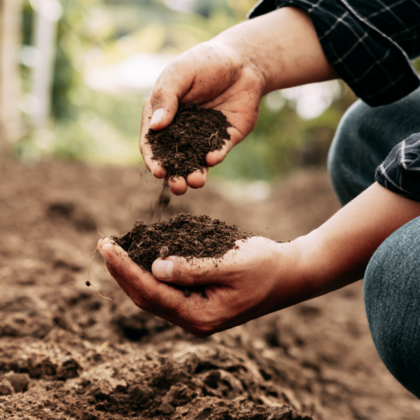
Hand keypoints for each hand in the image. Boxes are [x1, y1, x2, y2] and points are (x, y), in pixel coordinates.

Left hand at [97, 236, 307, 336]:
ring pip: (154, 294)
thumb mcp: (231, 264)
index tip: (108, 247)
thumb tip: (154, 268)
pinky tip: (142, 256)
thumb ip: (192, 268)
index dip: (126, 270)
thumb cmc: (266, 266)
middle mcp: (194, 319)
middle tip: (104, 245)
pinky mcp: (200, 300)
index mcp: (201, 316)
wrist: (290, 274)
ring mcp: (196, 312)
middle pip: (146, 298)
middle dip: (123, 271)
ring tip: (115, 250)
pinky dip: (151, 272)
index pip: (152, 293)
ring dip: (133, 272)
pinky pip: (167, 289)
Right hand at [140, 41, 263, 194]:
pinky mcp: (224, 139)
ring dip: (194, 174)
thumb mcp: (180, 73)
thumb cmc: (205, 62)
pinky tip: (213, 158)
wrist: (243, 61)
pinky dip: (214, 157)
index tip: (158, 172)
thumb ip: (166, 97)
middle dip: (174, 176)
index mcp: (163, 115)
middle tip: (178, 187)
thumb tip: (155, 127)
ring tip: (196, 181)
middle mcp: (180, 130)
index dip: (153, 159)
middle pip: (173, 159)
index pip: (152, 142)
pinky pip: (218, 152)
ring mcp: (202, 137)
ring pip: (195, 162)